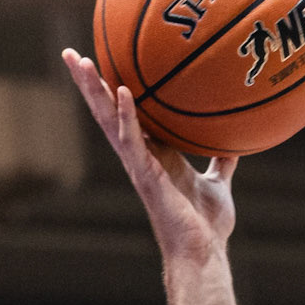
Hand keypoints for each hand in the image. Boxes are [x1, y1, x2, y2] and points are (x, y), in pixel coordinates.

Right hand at [62, 50, 236, 259]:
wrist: (203, 252)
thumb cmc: (207, 225)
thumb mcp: (219, 184)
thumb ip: (222, 162)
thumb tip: (235, 144)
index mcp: (154, 153)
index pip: (126, 113)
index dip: (110, 89)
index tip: (98, 60)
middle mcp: (140, 155)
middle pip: (107, 111)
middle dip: (88, 83)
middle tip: (69, 53)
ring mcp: (139, 164)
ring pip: (109, 120)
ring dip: (94, 91)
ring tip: (79, 62)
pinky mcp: (145, 175)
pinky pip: (132, 140)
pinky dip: (126, 115)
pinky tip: (121, 91)